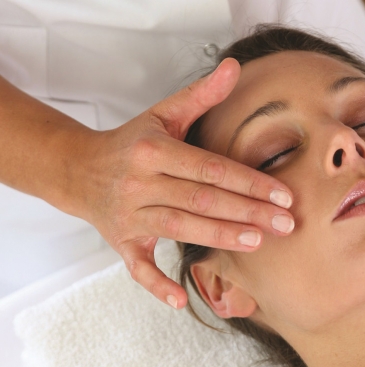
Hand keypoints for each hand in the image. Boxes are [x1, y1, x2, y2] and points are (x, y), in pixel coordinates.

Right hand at [71, 59, 293, 308]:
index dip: (249, 183)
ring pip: (180, 229)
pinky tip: (181, 301)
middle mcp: (140, 183)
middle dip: (247, 213)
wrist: (77, 168)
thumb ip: (201, 94)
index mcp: (154, 151)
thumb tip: (233, 66)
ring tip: (258, 243)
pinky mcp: (120, 241)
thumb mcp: (164, 114)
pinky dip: (156, 285)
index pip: (211, 169)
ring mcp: (129, 216)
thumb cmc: (132, 141)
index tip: (284, 196)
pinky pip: (136, 268)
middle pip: (202, 201)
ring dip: (220, 239)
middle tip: (286, 225)